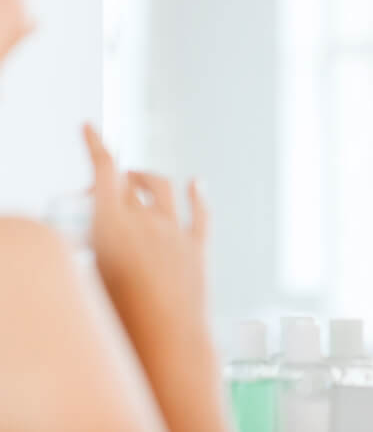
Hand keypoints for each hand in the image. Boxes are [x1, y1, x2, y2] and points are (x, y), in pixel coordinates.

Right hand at [83, 124, 227, 431]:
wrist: (167, 343)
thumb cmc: (116, 319)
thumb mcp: (84, 278)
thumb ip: (79, 252)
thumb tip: (74, 243)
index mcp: (112, 222)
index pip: (104, 169)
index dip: (96, 145)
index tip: (89, 126)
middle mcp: (147, 218)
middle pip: (128, 181)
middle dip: (110, 178)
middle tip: (90, 194)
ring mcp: (175, 231)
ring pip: (164, 189)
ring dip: (149, 179)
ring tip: (138, 180)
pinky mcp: (198, 247)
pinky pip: (200, 212)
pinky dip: (197, 194)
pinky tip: (196, 184)